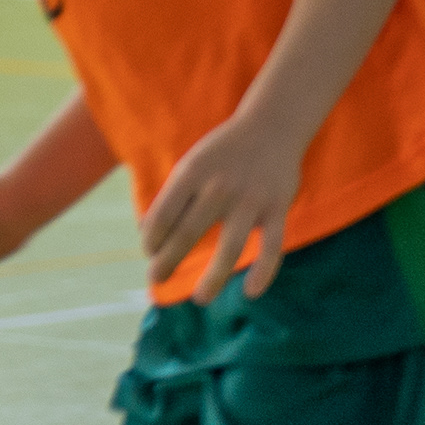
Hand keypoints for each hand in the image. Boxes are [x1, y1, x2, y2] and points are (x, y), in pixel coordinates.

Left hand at [142, 111, 301, 302]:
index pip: (163, 214)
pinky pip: (272, 246)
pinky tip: (251, 292)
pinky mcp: (277, 209)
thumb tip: (147, 231)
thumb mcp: (191, 164)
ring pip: (230, 246)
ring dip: (213, 277)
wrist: (271, 126)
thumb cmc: (222, 152)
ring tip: (199, 299)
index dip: (151, 238)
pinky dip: (264, 271)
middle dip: (168, 260)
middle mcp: (219, 188)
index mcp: (192, 174)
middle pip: (189, 233)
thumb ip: (173, 196)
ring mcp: (251, 200)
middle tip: (154, 280)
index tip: (147, 253)